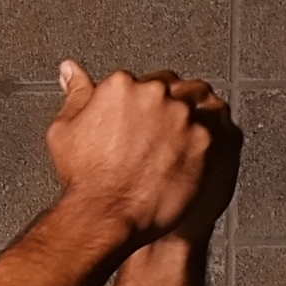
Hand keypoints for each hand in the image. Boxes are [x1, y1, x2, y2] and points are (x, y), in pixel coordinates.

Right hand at [45, 60, 231, 241]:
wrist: (106, 214)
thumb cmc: (86, 178)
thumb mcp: (64, 131)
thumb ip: (75, 94)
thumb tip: (70, 70)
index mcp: (123, 86)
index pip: (142, 82)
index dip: (140, 105)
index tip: (137, 121)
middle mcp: (157, 95)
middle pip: (174, 90)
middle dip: (167, 109)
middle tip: (152, 138)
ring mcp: (185, 117)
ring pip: (200, 106)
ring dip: (191, 121)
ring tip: (172, 147)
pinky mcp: (207, 139)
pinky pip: (221, 130)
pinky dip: (208, 142)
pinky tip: (191, 156)